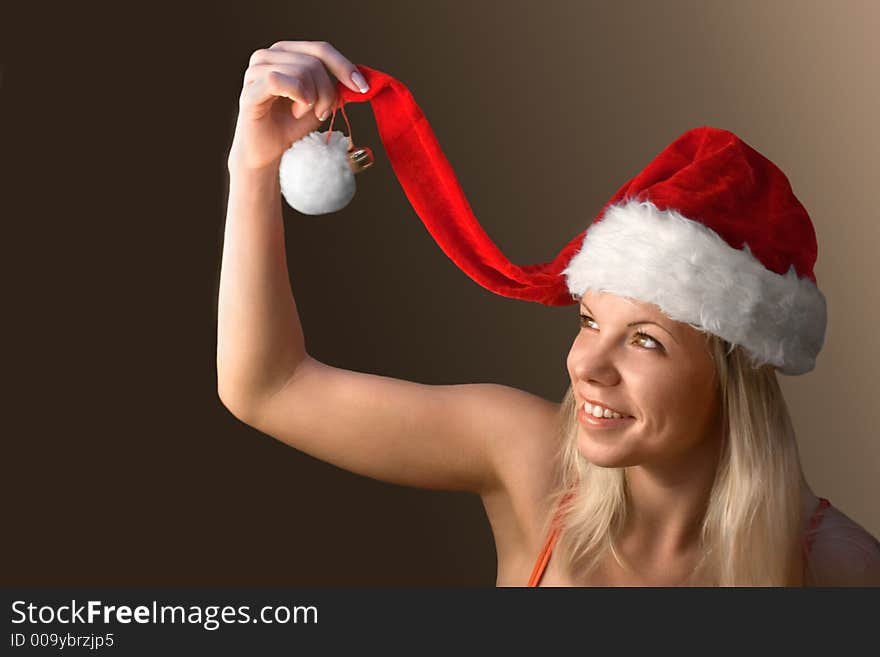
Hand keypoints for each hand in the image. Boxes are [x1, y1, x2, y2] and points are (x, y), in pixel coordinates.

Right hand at [227, 40, 368, 173]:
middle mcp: (268, 55)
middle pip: (314, 61)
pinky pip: (279, 80)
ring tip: (303, 112)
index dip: (344, 66)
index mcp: (286, 53)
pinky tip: (296, 111)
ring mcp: (256, 70)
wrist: (269, 152)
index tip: (362, 88)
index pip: (321, 49)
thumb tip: (359, 77)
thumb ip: (334, 86)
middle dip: (327, 91)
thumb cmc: (291, 126)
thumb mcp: (320, 102)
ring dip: (312, 98)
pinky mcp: (250, 89)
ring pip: (301, 70)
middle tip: (323, 113)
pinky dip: (297, 97)